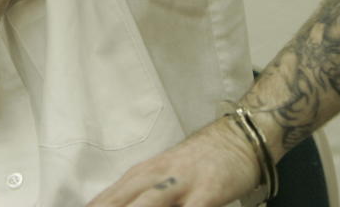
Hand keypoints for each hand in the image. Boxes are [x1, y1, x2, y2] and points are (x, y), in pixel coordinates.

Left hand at [87, 116, 260, 206]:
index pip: (105, 200)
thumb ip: (133, 195)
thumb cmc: (192, 164)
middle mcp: (154, 177)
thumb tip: (103, 206)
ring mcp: (181, 183)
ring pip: (149, 203)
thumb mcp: (158, 176)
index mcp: (139, 176)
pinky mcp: (208, 191)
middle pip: (120, 201)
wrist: (236, 138)